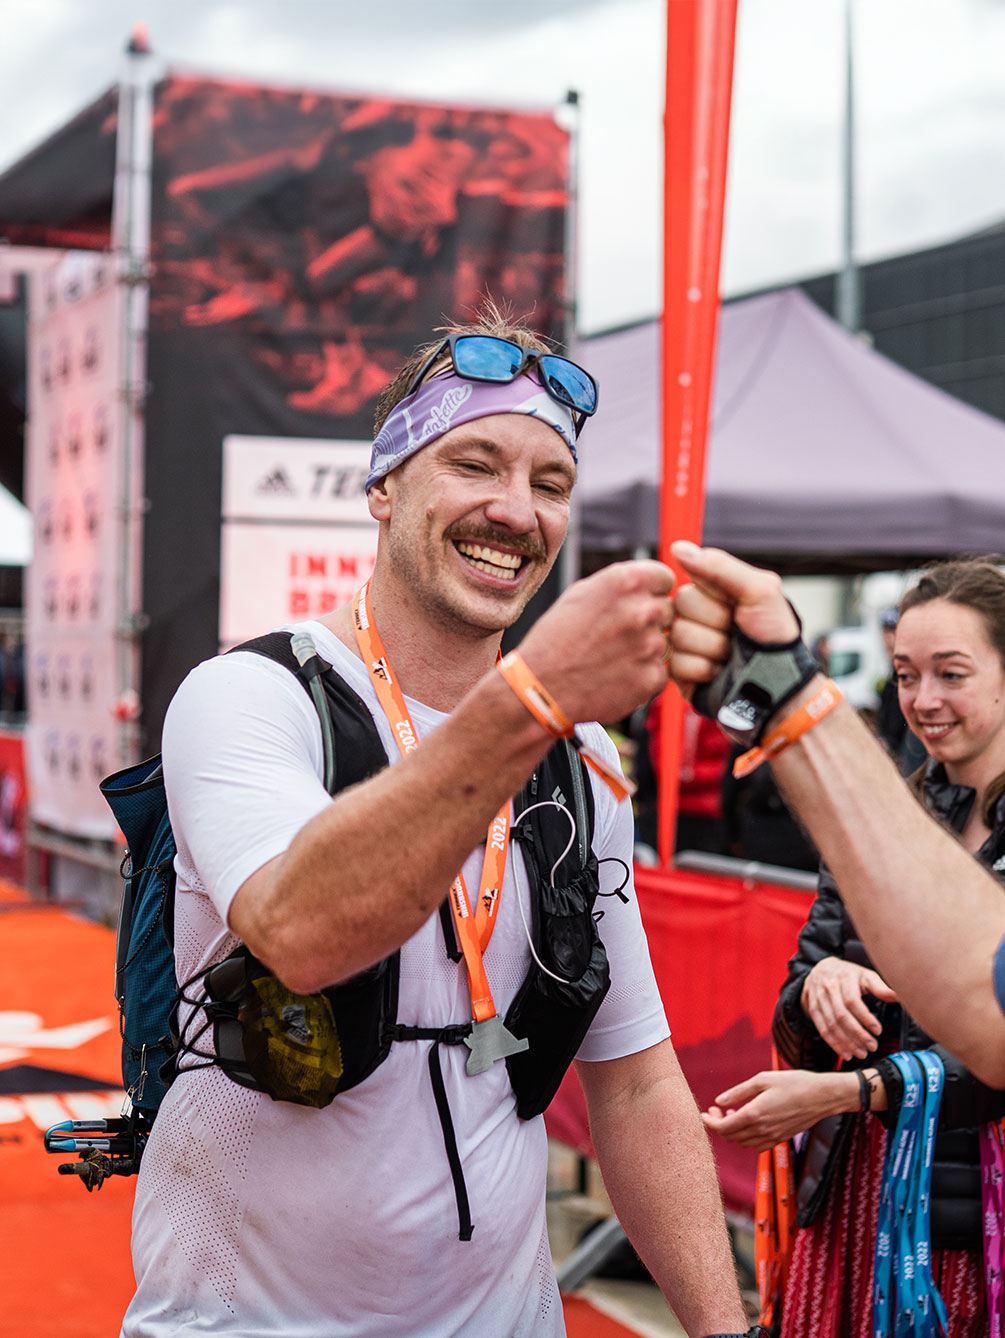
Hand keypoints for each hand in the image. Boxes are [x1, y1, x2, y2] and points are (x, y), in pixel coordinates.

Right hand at [520, 560, 673, 723]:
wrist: (540, 687)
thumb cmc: (556, 638)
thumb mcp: (582, 593)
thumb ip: (622, 584)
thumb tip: (652, 582)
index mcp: (627, 581)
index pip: (665, 578)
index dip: (651, 592)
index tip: (635, 605)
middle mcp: (644, 610)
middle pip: (668, 610)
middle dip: (649, 621)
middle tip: (618, 636)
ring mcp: (651, 646)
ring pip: (665, 642)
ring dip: (646, 649)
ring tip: (612, 657)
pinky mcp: (652, 678)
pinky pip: (661, 672)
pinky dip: (643, 675)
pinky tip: (616, 676)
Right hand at [665, 542, 798, 697]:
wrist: (777, 685)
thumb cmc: (774, 637)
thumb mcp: (759, 591)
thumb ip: (720, 566)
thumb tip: (679, 548)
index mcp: (711, 592)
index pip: (691, 582)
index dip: (716, 598)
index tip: (737, 608)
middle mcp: (695, 615)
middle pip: (680, 608)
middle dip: (715, 625)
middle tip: (735, 634)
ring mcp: (686, 644)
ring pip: (679, 637)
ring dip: (712, 650)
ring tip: (730, 655)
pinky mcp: (680, 671)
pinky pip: (677, 664)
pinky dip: (704, 670)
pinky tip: (719, 671)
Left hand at [701, 1068, 854, 1150]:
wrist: (823, 1096)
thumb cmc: (793, 1082)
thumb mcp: (762, 1079)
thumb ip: (738, 1092)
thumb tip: (719, 1101)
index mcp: (755, 1114)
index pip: (723, 1128)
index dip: (709, 1122)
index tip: (704, 1113)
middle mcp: (762, 1130)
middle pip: (731, 1137)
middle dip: (719, 1125)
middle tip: (718, 1110)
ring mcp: (772, 1137)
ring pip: (743, 1143)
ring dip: (733, 1132)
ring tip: (733, 1113)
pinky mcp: (781, 1139)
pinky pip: (757, 1146)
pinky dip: (747, 1138)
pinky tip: (749, 1122)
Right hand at [800, 956, 897, 1060]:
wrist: (820, 969)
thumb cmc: (848, 975)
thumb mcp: (864, 975)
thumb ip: (880, 987)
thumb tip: (898, 996)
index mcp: (844, 978)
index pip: (852, 1001)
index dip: (865, 1018)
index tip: (878, 1031)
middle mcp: (829, 988)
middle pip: (841, 1015)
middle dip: (857, 1034)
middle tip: (872, 1046)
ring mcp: (819, 999)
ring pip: (831, 1025)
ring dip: (846, 1042)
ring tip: (861, 1053)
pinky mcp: (813, 1009)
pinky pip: (822, 1029)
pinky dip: (834, 1043)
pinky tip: (845, 1053)